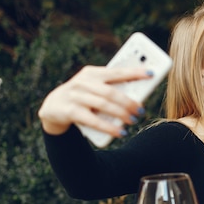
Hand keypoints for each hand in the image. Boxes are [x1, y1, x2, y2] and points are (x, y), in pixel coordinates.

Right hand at [38, 65, 152, 135]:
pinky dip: (108, 127)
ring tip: (133, 120)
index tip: (151, 74)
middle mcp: (82, 82)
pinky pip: (93, 120)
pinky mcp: (69, 111)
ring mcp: (75, 96)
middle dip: (128, 101)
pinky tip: (120, 132)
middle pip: (111, 92)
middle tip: (141, 110)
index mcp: (92, 73)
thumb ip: (111, 89)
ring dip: (121, 114)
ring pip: (103, 105)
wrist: (52, 107)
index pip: (116, 71)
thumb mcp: (94, 88)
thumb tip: (139, 96)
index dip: (135, 72)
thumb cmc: (82, 97)